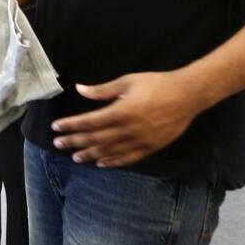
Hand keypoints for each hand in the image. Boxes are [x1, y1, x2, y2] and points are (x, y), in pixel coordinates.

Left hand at [50, 71, 203, 167]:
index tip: (56, 127)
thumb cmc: (156, 84)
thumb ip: (102, 89)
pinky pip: (128, 158)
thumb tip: (80, 89)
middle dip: (75, 141)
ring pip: (109, 151)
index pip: (89, 122)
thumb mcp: (127, 81)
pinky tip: (101, 163)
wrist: (187, 96)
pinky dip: (113, 162)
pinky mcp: (150, 147)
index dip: (71, 125)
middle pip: (95, 139)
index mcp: (121, 112)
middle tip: (58, 143)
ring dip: (90, 154)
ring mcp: (139, 141)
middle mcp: (128, 130)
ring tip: (75, 157)